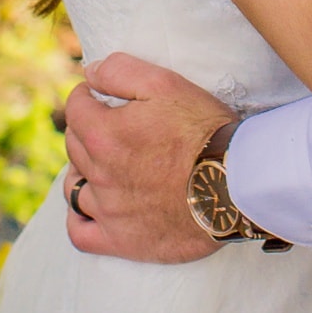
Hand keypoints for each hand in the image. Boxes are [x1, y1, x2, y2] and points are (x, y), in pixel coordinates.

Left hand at [60, 53, 233, 263]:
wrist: (238, 185)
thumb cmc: (204, 131)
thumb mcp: (165, 84)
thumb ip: (120, 71)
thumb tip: (90, 73)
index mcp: (104, 135)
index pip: (75, 108)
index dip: (86, 97)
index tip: (99, 96)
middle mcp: (100, 174)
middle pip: (74, 146)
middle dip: (86, 130)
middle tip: (111, 128)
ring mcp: (109, 210)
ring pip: (73, 187)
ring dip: (82, 172)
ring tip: (101, 165)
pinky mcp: (123, 241)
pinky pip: (80, 234)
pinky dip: (80, 220)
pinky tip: (94, 208)